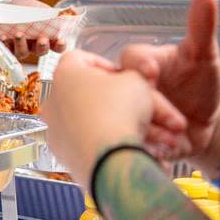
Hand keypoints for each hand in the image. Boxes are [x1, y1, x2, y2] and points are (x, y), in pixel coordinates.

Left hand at [3, 0, 68, 61]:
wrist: (3, 6)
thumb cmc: (24, 8)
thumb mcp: (37, 8)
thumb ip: (46, 14)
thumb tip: (59, 15)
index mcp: (46, 38)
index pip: (57, 46)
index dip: (60, 45)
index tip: (61, 40)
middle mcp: (34, 46)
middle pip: (41, 51)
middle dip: (42, 46)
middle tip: (42, 39)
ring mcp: (20, 48)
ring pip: (23, 52)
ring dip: (22, 44)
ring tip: (19, 34)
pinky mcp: (5, 48)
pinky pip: (6, 49)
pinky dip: (5, 43)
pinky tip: (3, 36)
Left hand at [41, 49, 185, 191]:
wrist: (108, 160)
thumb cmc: (117, 113)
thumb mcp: (137, 82)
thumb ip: (133, 76)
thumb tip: (130, 83)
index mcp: (64, 74)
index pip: (84, 59)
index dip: (111, 66)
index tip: (128, 76)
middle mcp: (55, 100)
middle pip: (98, 96)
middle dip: (133, 105)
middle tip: (157, 113)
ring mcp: (58, 129)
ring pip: (101, 123)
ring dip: (135, 128)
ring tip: (164, 139)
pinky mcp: (67, 155)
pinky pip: (96, 144)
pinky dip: (118, 146)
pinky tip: (146, 152)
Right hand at [118, 0, 219, 168]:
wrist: (203, 125)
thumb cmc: (199, 84)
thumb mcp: (203, 56)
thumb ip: (201, 27)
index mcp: (140, 62)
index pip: (131, 56)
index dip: (139, 64)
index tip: (151, 72)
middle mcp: (125, 85)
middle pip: (123, 90)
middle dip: (147, 104)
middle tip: (171, 117)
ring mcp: (125, 109)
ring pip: (125, 117)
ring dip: (150, 128)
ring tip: (176, 135)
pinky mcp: (128, 133)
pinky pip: (129, 139)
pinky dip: (149, 146)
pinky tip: (167, 149)